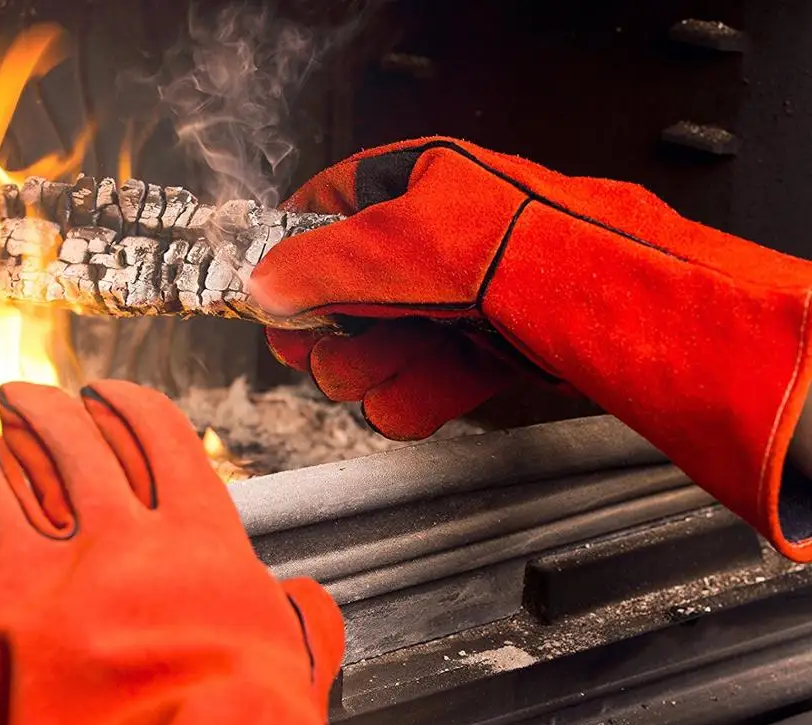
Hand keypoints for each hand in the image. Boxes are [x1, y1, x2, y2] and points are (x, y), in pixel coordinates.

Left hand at [0, 381, 510, 724]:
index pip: (153, 433)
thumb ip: (301, 617)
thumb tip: (306, 604)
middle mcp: (113, 539)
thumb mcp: (300, 662)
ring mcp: (38, 579)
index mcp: (195, 537)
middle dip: (40, 407)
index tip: (107, 398)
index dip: (124, 403)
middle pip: (64, 436)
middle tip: (24, 399)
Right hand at [252, 137, 811, 561]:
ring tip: (375, 374)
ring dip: (370, 372)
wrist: (602, 302)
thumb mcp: (391, 244)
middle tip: (323, 349)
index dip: (291, 261)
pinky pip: (427, 381)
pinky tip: (410, 400)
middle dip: (334, 333)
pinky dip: (415, 399)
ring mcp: (459, 298)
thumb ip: (314, 266)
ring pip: (385, 349)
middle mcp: (433, 241)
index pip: (323, 215)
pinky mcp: (485, 349)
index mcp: (410, 185)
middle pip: (347, 297)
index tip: (270, 301)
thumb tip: (261, 283)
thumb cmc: (515, 246)